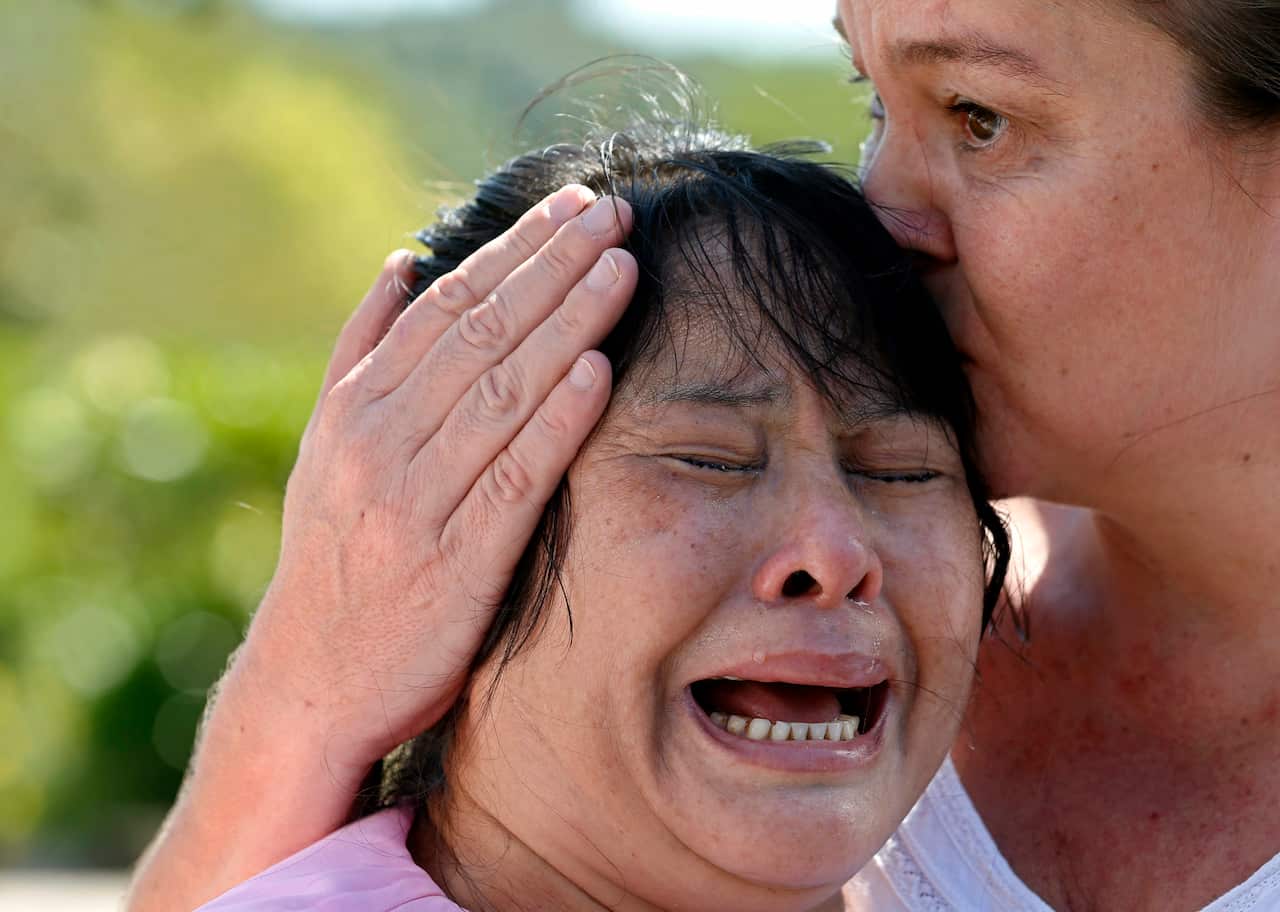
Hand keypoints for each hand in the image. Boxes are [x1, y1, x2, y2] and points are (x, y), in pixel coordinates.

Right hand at [126, 186, 635, 911]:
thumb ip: (362, 352)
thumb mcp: (326, 447)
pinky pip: (515, 478)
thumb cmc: (334, 555)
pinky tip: (597, 372)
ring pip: (502, 392)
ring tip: (621, 268)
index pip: (447, 307)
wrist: (311, 682)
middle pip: (480, 334)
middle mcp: (382, 443)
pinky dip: (556, 420)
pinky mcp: (458, 563)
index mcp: (355, 408)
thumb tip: (402, 261)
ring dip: (566, 323)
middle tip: (613, 211)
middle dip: (552, 265)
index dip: (515, 252)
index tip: (573, 208)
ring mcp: (419, 501)